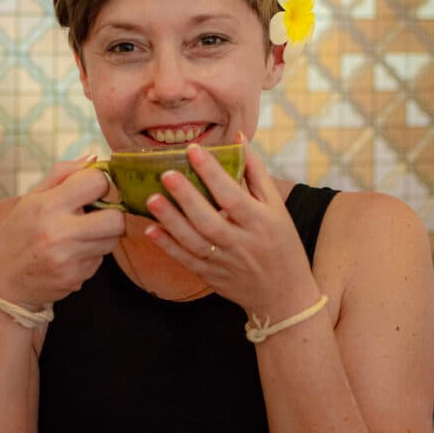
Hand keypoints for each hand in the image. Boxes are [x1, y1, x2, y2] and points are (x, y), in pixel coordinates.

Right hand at [0, 157, 124, 309]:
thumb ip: (62, 174)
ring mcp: (68, 259)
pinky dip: (90, 255)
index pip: (97, 182)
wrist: (0, 281)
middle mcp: (59, 233)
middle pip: (116, 219)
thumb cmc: (18, 233)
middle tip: (96, 215)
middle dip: (111, 214)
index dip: (99, 183)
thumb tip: (94, 159)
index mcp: (47, 205)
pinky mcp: (75, 279)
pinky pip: (100, 261)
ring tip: (79, 235)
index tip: (90, 190)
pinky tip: (71, 254)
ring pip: (112, 241)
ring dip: (101, 236)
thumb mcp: (31, 198)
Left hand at [143, 137, 320, 319]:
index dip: (213, 174)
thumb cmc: (281, 243)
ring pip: (194, 242)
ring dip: (171, 221)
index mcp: (261, 222)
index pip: (233, 196)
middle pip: (210, 220)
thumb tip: (238, 139)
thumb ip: (256, 172)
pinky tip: (151, 230)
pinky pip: (186, 260)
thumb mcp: (276, 208)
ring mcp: (224, 262)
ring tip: (152, 199)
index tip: (194, 150)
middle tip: (166, 174)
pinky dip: (168, 246)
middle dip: (187, 197)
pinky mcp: (210, 276)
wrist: (283, 294)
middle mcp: (242, 243)